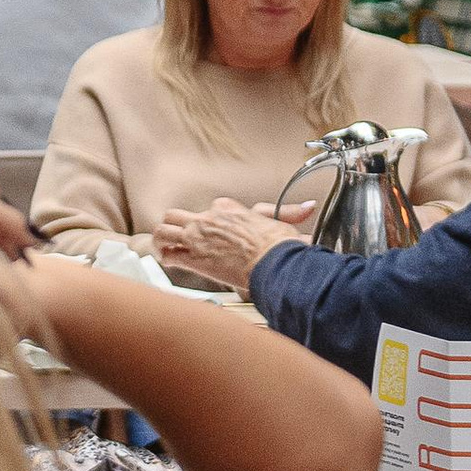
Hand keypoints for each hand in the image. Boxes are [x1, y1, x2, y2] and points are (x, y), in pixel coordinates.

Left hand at [154, 198, 291, 290]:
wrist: (272, 263)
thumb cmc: (278, 246)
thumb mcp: (282, 224)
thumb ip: (290, 213)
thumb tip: (309, 207)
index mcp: (227, 208)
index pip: (211, 208)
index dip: (210, 220)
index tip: (212, 230)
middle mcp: (207, 219)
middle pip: (176, 215)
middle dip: (176, 225)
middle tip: (179, 236)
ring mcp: (197, 237)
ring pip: (164, 230)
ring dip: (162, 240)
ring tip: (163, 247)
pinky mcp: (193, 258)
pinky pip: (168, 254)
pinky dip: (166, 258)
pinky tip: (168, 262)